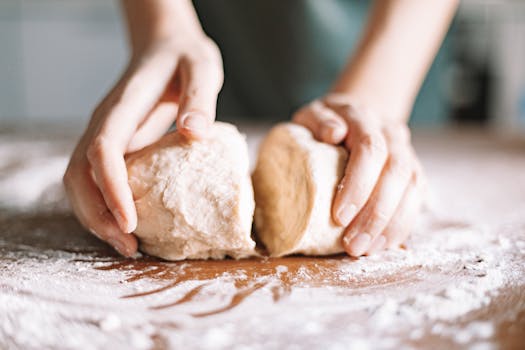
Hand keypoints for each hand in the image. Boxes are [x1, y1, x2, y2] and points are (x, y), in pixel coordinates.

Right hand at [63, 35, 222, 255]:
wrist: (165, 46)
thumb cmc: (184, 57)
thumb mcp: (201, 67)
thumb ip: (199, 98)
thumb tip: (195, 134)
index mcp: (123, 104)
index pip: (103, 149)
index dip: (111, 188)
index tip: (130, 221)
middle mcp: (105, 122)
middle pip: (79, 174)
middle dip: (97, 215)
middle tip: (128, 247)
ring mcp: (105, 134)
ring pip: (80, 182)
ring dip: (97, 217)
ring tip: (127, 246)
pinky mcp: (114, 144)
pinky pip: (96, 180)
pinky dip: (105, 207)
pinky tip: (128, 226)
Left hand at [293, 93, 424, 256]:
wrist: (353, 116)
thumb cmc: (323, 124)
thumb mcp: (311, 116)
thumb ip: (318, 121)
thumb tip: (333, 134)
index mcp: (364, 118)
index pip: (370, 149)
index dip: (358, 184)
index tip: (338, 216)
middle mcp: (391, 133)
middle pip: (396, 172)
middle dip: (375, 213)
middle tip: (352, 244)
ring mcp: (406, 151)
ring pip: (411, 188)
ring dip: (390, 224)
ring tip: (365, 249)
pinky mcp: (413, 171)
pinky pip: (417, 199)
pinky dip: (401, 225)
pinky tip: (382, 244)